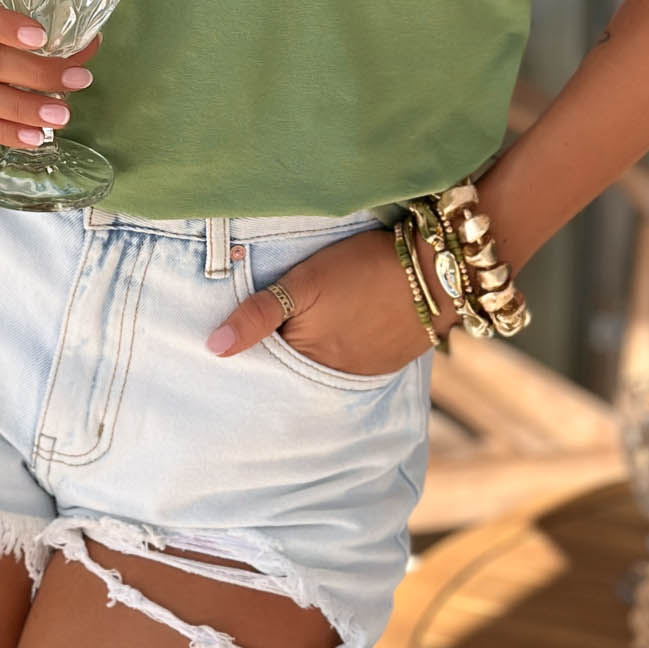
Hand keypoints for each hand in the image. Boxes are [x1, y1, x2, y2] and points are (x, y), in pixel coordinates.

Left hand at [204, 224, 456, 370]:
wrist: (435, 271)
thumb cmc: (362, 269)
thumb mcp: (303, 282)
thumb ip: (258, 314)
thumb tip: (212, 350)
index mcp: (306, 360)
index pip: (264, 365)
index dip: (250, 350)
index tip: (232, 342)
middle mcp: (332, 378)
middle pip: (292, 370)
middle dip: (277, 356)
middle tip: (267, 334)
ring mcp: (362, 373)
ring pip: (320, 368)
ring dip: (309, 354)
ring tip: (303, 331)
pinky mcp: (385, 362)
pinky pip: (349, 365)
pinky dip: (337, 353)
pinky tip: (337, 331)